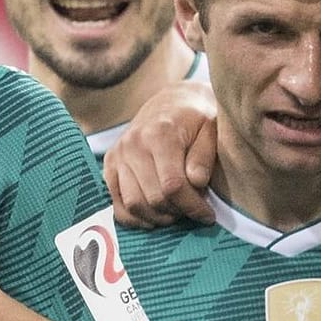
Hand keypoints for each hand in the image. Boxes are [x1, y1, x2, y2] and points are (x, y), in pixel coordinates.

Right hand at [104, 81, 218, 227]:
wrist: (171, 102)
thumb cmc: (195, 118)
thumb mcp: (210, 129)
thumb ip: (204, 156)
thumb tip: (197, 182)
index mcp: (159, 133)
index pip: (173, 185)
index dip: (192, 206)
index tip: (207, 215)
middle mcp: (133, 144)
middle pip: (154, 198)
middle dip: (178, 212)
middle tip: (193, 212)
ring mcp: (118, 155)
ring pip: (134, 204)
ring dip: (158, 218)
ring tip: (177, 213)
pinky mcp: (110, 166)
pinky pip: (117, 204)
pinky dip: (135, 218)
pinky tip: (155, 217)